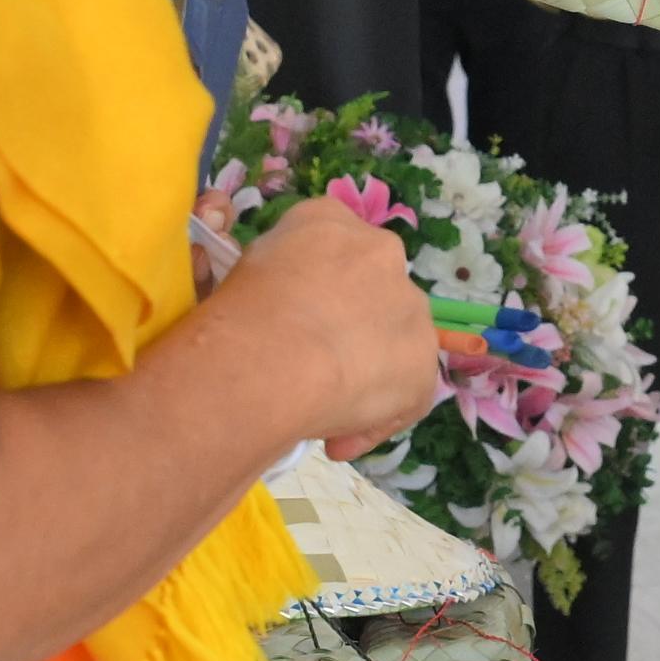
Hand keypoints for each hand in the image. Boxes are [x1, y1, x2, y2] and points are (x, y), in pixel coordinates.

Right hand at [223, 195, 453, 455]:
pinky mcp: (422, 360)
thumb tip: (285, 306)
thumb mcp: (241, 269)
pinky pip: (403, 395)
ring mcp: (410, 306)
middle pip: (368, 291)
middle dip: (346, 325)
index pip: (328, 249)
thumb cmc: (237, 310)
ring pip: (392, 340)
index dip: (311, 291)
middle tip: (307, 366)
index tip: (291, 321)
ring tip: (321, 408)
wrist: (272, 355)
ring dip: (365, 370)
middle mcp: (379, 250)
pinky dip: (374, 421)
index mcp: (326, 220)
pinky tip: (336, 440)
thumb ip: (274, 274)